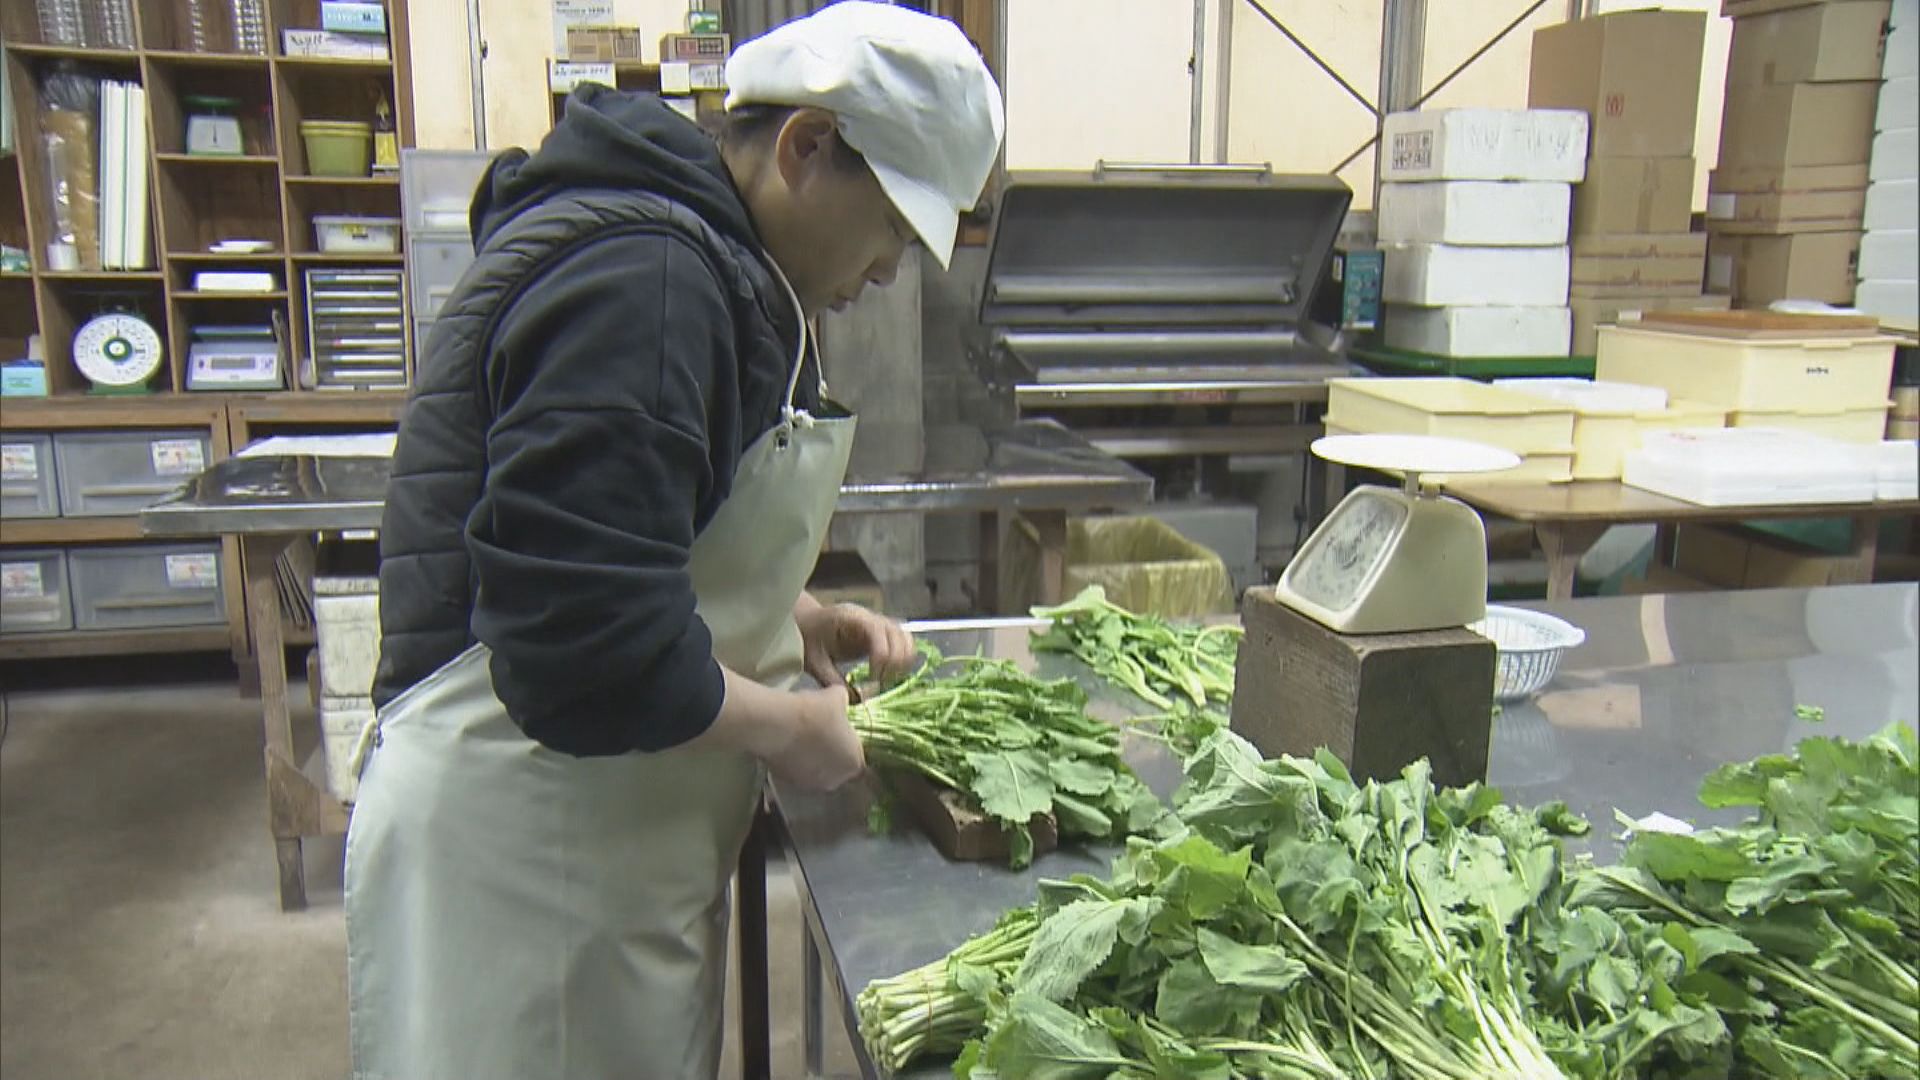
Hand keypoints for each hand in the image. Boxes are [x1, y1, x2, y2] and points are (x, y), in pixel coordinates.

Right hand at [766, 685, 864, 791]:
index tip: (840, 731)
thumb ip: (844, 701)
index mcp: (855, 763)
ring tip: (803, 738)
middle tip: (822, 734)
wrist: (778, 725)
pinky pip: (797, 772)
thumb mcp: (837, 697)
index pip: (857, 758)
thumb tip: (841, 698)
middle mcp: (836, 780)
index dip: (849, 744)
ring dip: (813, 760)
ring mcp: (811, 784)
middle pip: (838, 768)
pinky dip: (795, 762)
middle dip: (832, 754)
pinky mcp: (789, 782)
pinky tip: (788, 745)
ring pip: (817, 772)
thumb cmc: (815, 712)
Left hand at [795, 597, 915, 688]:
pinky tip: (888, 676)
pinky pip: (905, 643)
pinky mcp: (884, 633)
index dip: (881, 658)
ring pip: (907, 639)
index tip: (872, 680)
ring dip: (902, 663)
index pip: (878, 633)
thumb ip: (834, 681)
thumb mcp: (815, 663)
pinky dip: (904, 661)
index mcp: (851, 618)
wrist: (806, 624)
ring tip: (885, 681)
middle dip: (894, 664)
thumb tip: (859, 701)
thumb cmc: (807, 640)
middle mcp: (870, 616)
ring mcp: (880, 623)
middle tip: (879, 685)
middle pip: (899, 636)